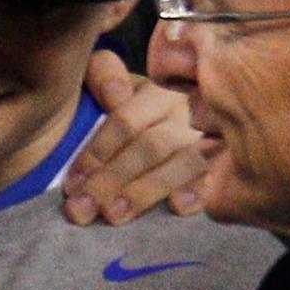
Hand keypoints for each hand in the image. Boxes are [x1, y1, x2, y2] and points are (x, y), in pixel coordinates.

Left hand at [61, 49, 205, 224]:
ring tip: (114, 214)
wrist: (153, 146)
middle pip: (151, 146)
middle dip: (113, 178)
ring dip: (145, 191)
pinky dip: (195, 192)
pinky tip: (177, 207)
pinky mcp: (217, 169)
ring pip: (182, 163)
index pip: (126, 121)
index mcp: (155, 91)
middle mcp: (186, 114)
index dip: (97, 153)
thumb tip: (116, 95)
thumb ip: (102, 74)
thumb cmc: (111, 117)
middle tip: (83, 209)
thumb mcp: (102, 86)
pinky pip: (211, 180)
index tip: (72, 183)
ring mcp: (206, 141)